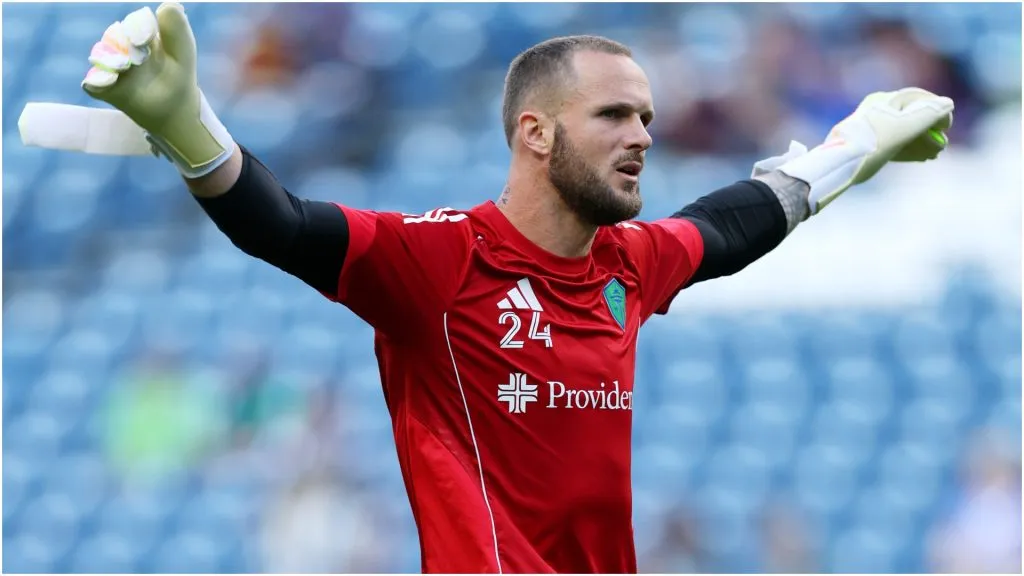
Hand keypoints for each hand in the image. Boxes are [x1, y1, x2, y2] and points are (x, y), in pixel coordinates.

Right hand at [82, 2, 233, 177]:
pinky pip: (93, 84)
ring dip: (111, 62)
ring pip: (101, 58)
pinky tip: (110, 83)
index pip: (133, 25)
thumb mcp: (183, 53)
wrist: (175, 110)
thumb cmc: (180, 77)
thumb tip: (171, 3)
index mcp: (139, 34)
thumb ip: (177, 30)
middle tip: (138, 58)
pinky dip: (98, 83)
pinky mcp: (103, 87)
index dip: (139, 29)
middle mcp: (120, 47)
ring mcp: (109, 67)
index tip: (147, 39)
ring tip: (126, 68)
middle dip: (124, 46)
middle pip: (113, 38)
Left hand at [763, 88, 954, 214]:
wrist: (836, 165)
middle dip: (929, 131)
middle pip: (911, 116)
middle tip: (942, 145)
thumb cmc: (870, 144)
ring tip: (933, 155)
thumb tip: (947, 103)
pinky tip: (919, 158)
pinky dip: (906, 149)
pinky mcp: (866, 143)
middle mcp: (877, 110)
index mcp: (884, 100)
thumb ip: (927, 115)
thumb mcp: (903, 129)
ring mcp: (871, 127)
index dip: (936, 110)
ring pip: (902, 131)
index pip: (918, 98)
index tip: (947, 125)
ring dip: (920, 142)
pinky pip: (892, 142)